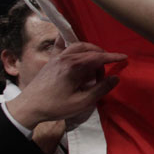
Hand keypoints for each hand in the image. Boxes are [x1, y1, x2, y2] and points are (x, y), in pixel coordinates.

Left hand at [5, 41, 126, 127]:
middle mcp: (66, 57)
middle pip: (90, 50)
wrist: (29, 107)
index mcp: (74, 66)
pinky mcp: (52, 60)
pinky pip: (64, 46)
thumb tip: (116, 78)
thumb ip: (100, 89)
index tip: (124, 57)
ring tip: (94, 66)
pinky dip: (74, 46)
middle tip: (102, 77)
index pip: (98, 57)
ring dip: (90, 52)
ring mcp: (57, 57)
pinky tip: (76, 49)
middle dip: (101, 59)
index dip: (113, 57)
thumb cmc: (56, 106)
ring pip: (79, 46)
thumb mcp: (82, 102)